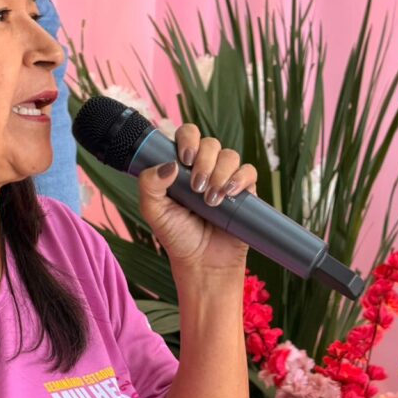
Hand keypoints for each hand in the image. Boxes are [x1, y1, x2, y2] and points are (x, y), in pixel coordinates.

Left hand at [137, 124, 257, 273]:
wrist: (202, 262)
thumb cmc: (177, 236)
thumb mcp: (153, 211)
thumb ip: (149, 185)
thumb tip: (168, 164)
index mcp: (181, 166)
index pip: (188, 135)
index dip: (188, 139)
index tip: (185, 159)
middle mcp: (205, 168)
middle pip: (211, 143)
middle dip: (204, 162)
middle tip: (197, 188)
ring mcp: (226, 178)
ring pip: (230, 155)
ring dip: (220, 174)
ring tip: (211, 200)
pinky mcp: (244, 191)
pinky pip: (249, 172)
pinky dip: (240, 179)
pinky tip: (229, 194)